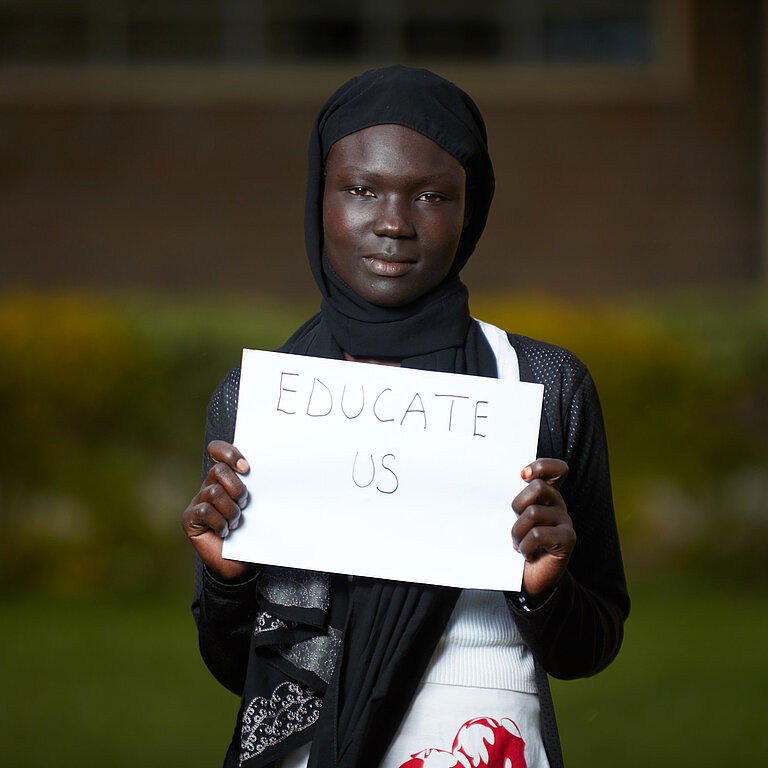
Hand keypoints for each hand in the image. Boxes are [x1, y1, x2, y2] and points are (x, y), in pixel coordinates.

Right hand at [182, 440, 253, 581]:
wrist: (240, 563)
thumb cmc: (251, 530)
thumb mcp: (257, 505)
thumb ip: (257, 486)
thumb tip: (273, 466)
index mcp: (224, 477)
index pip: (216, 450)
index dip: (228, 452)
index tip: (246, 467)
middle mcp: (208, 485)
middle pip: (219, 470)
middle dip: (237, 487)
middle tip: (245, 503)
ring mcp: (197, 501)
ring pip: (213, 491)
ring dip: (231, 509)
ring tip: (237, 521)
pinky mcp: (190, 519)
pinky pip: (205, 511)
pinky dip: (220, 522)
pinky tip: (226, 531)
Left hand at [512, 458, 575, 605]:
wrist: (531, 578)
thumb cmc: (520, 544)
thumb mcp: (514, 519)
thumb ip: (514, 502)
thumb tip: (490, 485)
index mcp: (547, 495)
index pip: (556, 469)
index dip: (541, 466)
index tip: (522, 475)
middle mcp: (559, 504)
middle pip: (538, 488)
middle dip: (518, 505)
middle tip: (515, 521)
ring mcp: (565, 521)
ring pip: (533, 513)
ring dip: (517, 531)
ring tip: (518, 543)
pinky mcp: (567, 539)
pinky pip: (538, 534)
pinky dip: (525, 546)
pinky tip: (527, 553)